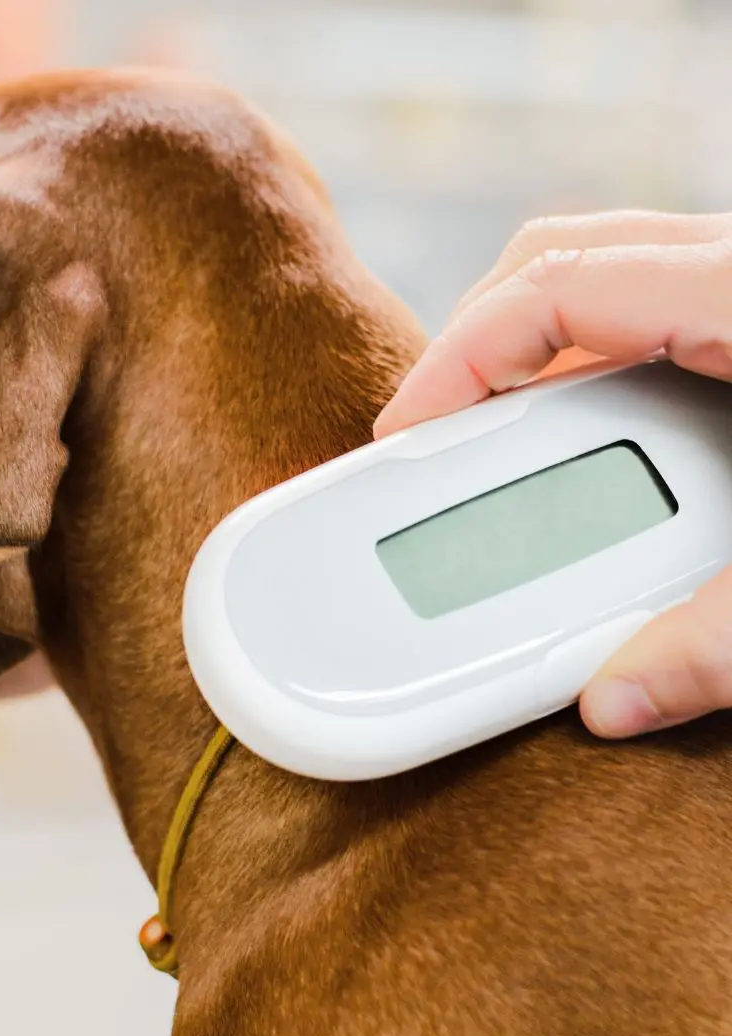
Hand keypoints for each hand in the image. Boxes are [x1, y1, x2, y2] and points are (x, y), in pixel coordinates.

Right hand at [372, 210, 731, 738]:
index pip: (557, 285)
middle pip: (561, 265)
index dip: (459, 355)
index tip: (408, 430)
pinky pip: (647, 321)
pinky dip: (588, 374)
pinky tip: (590, 442)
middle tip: (435, 437)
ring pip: (600, 287)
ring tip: (494, 445)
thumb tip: (616, 698)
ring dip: (527, 363)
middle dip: (474, 349)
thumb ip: (726, 641)